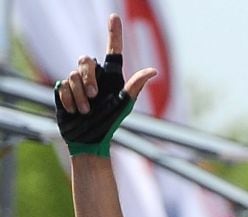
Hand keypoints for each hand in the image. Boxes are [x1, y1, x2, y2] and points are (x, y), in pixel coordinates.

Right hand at [54, 14, 156, 156]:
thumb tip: (154, 71)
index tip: (114, 17)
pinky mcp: (64, 89)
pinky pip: (62, 85)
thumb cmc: (109, 123)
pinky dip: (69, 99)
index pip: (113, 51)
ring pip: (72, 75)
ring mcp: (78, 82)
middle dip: (88, 78)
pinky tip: (74, 110)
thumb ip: (134, 86)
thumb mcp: (123, 104)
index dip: (114, 33)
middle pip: (85, 60)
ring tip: (86, 111)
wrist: (87, 138)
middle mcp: (95, 76)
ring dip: (79, 95)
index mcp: (112, 77)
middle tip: (93, 97)